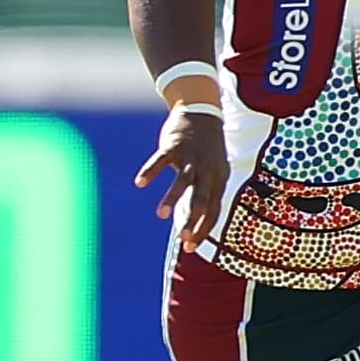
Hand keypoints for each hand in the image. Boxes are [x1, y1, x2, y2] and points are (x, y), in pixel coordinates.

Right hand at [135, 107, 228, 252]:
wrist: (202, 113)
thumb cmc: (206, 151)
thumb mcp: (213, 172)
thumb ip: (203, 195)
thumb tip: (191, 223)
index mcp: (218, 180)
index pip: (214, 210)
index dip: (203, 229)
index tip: (191, 247)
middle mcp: (208, 170)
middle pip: (202, 199)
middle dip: (192, 220)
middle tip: (183, 239)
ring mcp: (191, 157)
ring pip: (183, 181)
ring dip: (172, 198)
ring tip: (160, 214)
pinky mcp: (174, 145)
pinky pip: (161, 160)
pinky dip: (150, 171)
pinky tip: (140, 182)